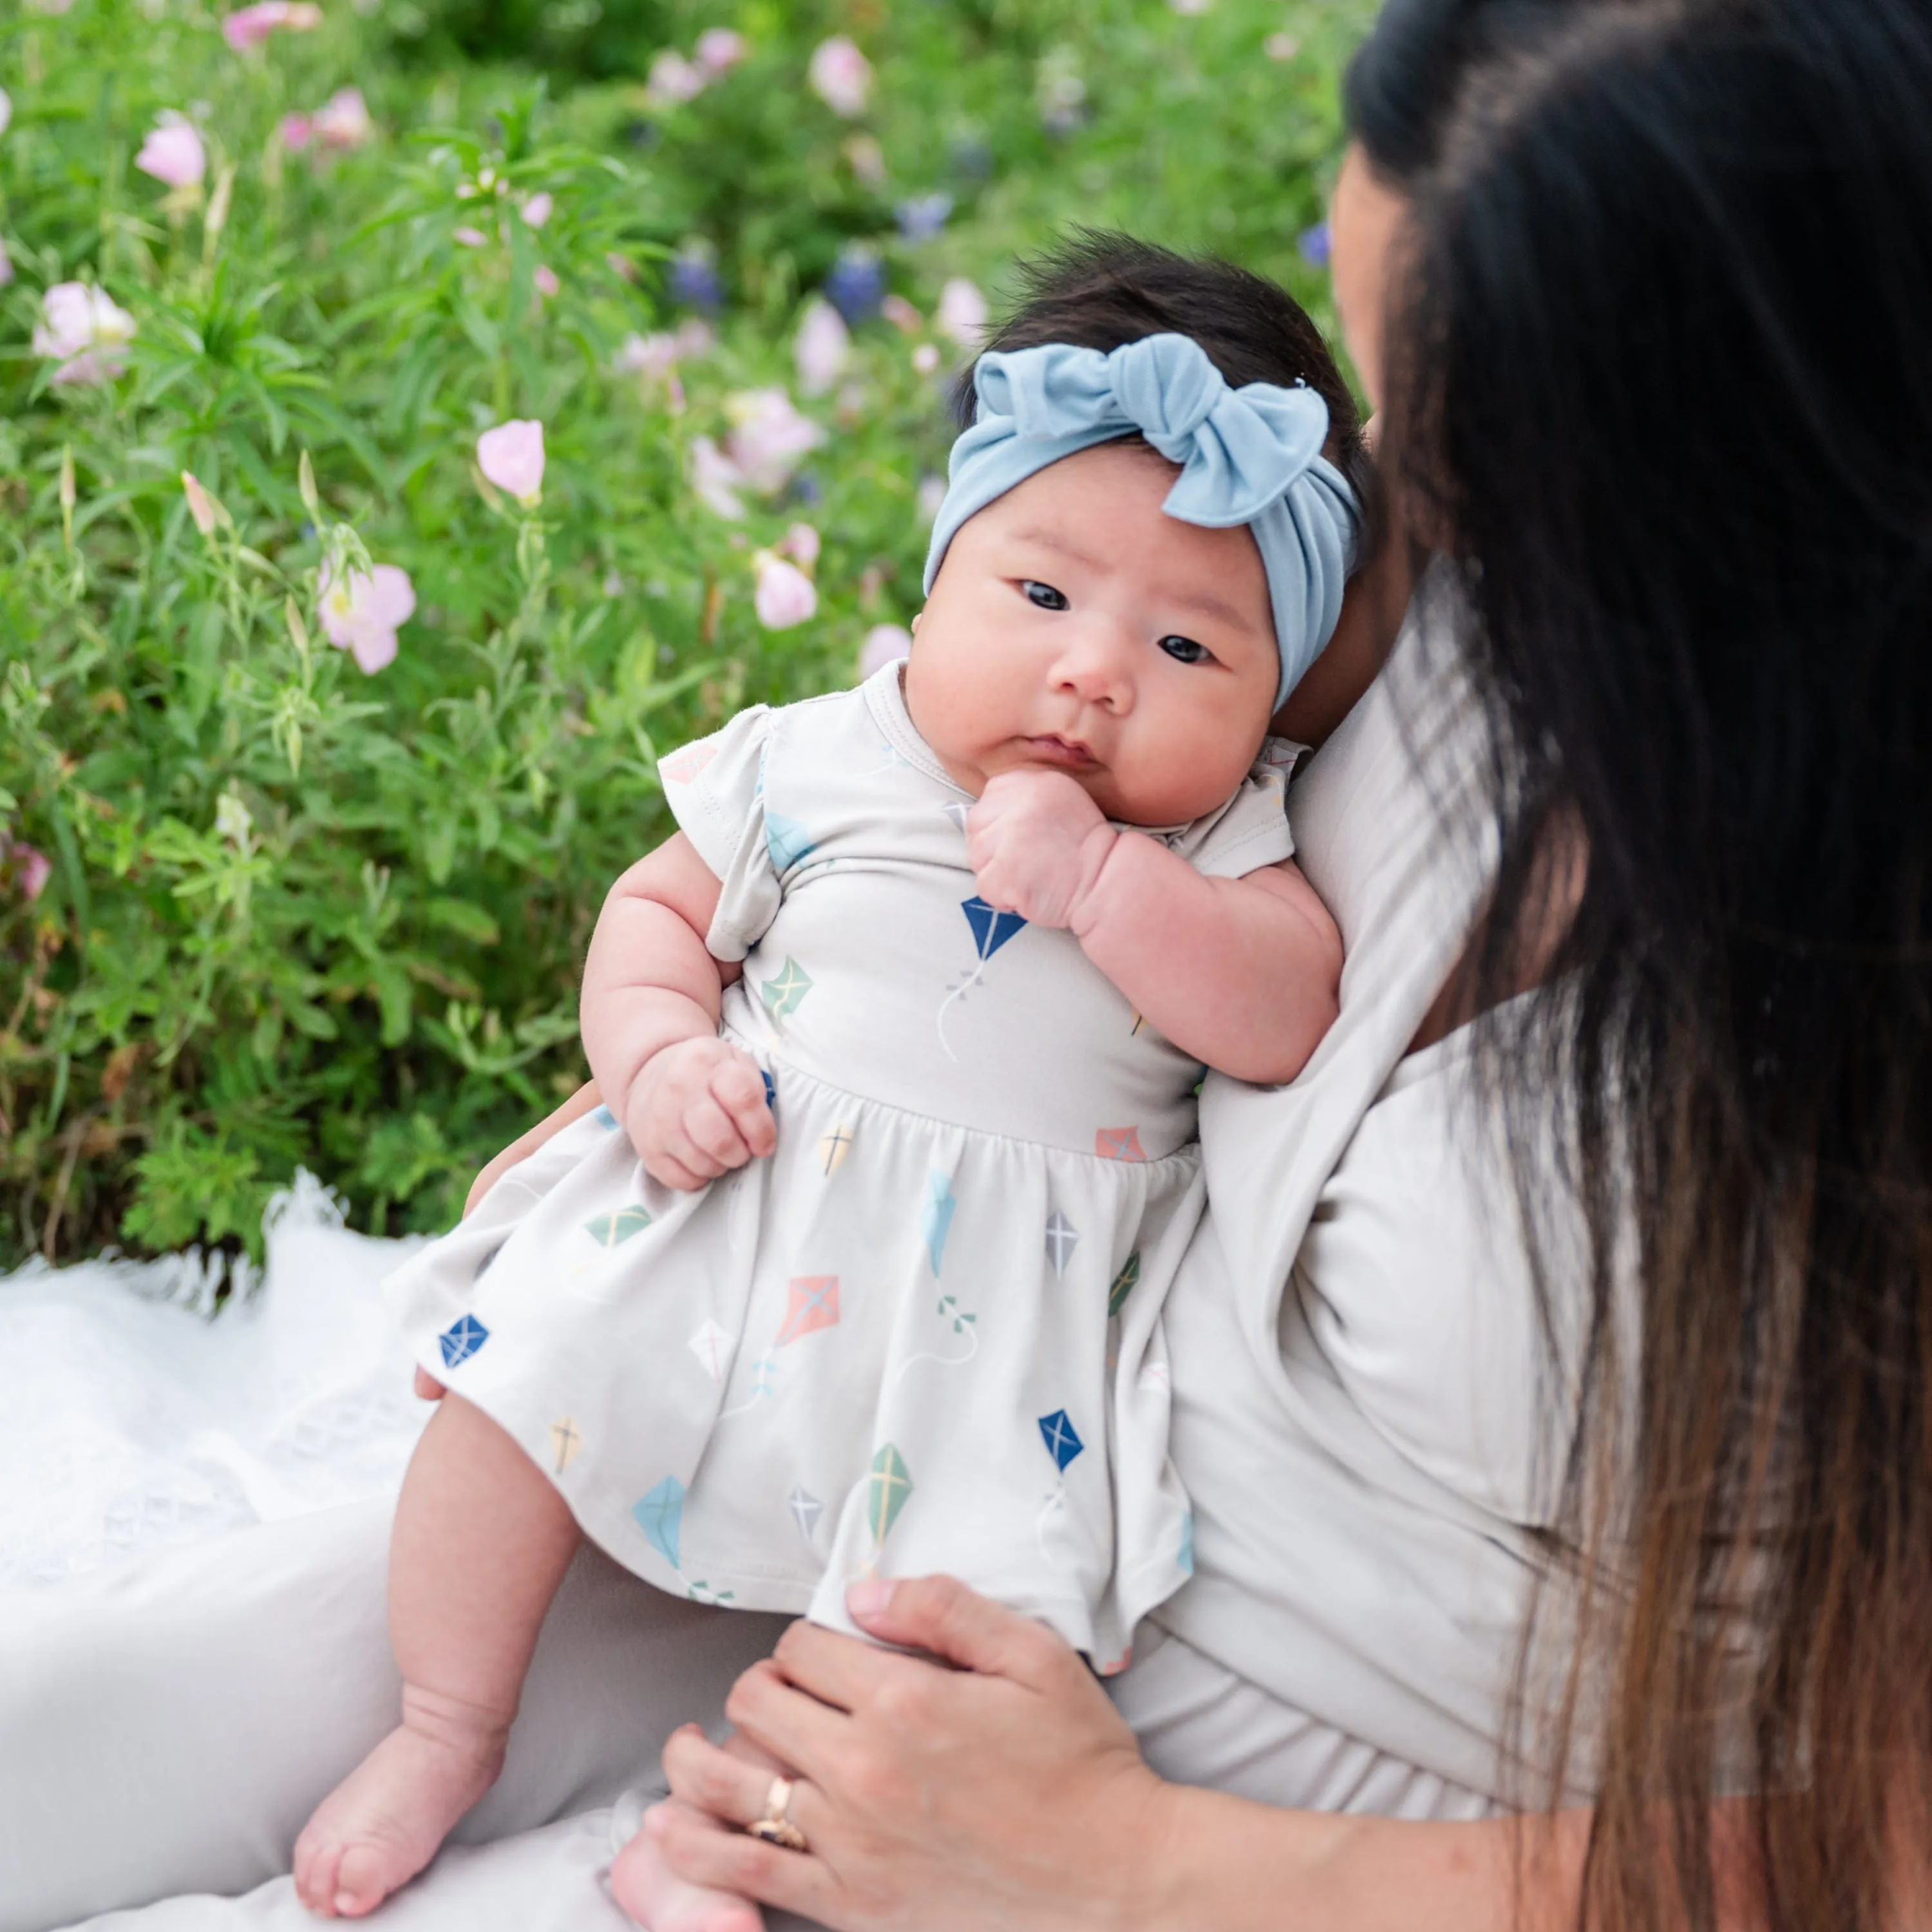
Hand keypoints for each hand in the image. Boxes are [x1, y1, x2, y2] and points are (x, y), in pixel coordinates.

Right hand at [626, 1035, 775, 1190]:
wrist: (651, 1072)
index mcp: (706, 1062)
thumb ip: (754, 1092)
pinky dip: (698, 1177)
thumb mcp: (734, 1062)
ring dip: (720, 1166)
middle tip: (741, 1150)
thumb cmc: (704, 1072)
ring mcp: (659, 1120)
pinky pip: (681, 1180)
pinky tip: (699, 1160)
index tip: (764, 1143)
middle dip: (740, 1154)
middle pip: (720, 1140)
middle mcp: (679, 1089)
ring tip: (719, 1152)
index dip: (761, 1129)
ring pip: (702, 1164)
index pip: (743, 1099)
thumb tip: (763, 1139)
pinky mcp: (646, 1146)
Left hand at [650, 1576, 1174, 1931]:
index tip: (828, 1653)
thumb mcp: (1033, 1657)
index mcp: (906, 1700)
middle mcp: (864, 1769)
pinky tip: (673, 1826)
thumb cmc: (1081, 1765)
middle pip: (755, 1703)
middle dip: (762, 1685)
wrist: (1114, 1884)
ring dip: (695, 1758)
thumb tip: (865, 1592)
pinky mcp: (849, 1905)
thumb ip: (945, 1609)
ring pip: (726, 1786)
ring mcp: (850, 1843)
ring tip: (690, 1746)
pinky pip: (744, 1872)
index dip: (807, 1639)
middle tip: (788, 1694)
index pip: (802, 1645)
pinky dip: (694, 1846)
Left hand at [965, 769, 1115, 929]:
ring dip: (997, 873)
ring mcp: (1011, 838)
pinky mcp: (1006, 872)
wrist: (1106, 883)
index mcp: (1033, 783)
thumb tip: (988, 811)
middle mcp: (1020, 804)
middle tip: (1025, 862)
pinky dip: (1002, 897)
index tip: (1021, 839)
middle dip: (992, 849)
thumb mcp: (1061, 801)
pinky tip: (1028, 892)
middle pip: (976, 827)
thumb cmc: (1083, 849)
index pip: (988, 799)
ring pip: (977, 858)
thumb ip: (1025, 797)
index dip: (998, 825)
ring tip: (1029, 876)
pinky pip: (984, 886)